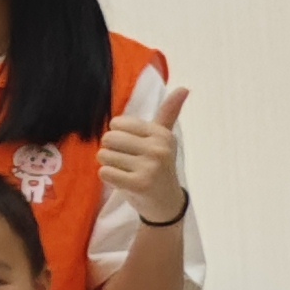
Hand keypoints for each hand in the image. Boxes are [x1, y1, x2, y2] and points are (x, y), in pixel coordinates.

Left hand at [100, 83, 192, 223]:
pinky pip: (104, 172)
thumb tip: (184, 88)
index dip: (118, 136)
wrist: (165, 202)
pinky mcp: (138, 184)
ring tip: (128, 172)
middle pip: (108, 139)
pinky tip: (124, 182)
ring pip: (104, 156)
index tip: (134, 148)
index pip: (117, 124)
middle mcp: (158, 148)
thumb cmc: (158, 166)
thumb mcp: (164, 138)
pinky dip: (109, 178)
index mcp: (161, 134)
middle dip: (111, 151)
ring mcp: (150, 167)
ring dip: (110, 165)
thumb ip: (169, 113)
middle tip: (128, 162)